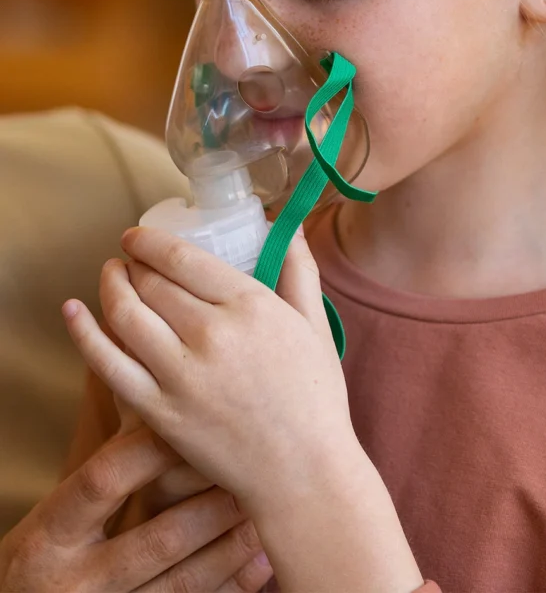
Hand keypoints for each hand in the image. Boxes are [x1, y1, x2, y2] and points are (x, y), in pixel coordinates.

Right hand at [0, 425, 273, 592]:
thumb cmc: (64, 536)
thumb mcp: (66, 501)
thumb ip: (110, 450)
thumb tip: (147, 360)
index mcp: (55, 532)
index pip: (106, 480)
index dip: (156, 450)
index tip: (203, 417)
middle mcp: (77, 581)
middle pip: (159, 538)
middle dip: (214, 503)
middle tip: (258, 464)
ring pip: (186, 579)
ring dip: (235, 541)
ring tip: (270, 505)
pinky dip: (234, 582)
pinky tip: (264, 557)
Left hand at [62, 226, 359, 517]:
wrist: (302, 472)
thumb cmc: (314, 399)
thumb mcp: (315, 325)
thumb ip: (299, 270)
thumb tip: (285, 228)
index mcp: (250, 305)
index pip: (182, 258)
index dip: (149, 242)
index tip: (137, 238)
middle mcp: (211, 334)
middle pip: (150, 283)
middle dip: (133, 264)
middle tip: (129, 261)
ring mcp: (181, 374)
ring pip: (126, 314)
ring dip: (109, 286)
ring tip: (110, 276)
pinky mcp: (160, 411)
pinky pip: (109, 364)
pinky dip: (85, 333)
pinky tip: (73, 312)